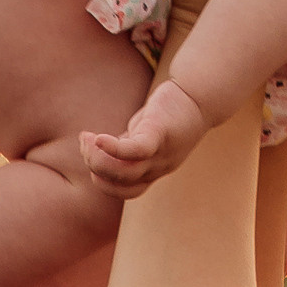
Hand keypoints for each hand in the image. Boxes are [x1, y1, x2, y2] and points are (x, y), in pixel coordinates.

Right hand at [81, 75, 209, 201]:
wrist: (200, 95)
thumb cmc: (168, 114)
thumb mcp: (144, 134)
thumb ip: (126, 144)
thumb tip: (100, 147)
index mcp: (153, 170)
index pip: (125, 191)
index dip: (102, 179)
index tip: (89, 154)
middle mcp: (158, 168)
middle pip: (121, 184)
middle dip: (95, 167)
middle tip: (85, 143)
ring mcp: (161, 154)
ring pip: (125, 173)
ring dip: (98, 159)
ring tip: (87, 139)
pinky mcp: (160, 133)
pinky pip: (136, 151)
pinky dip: (114, 149)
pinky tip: (98, 139)